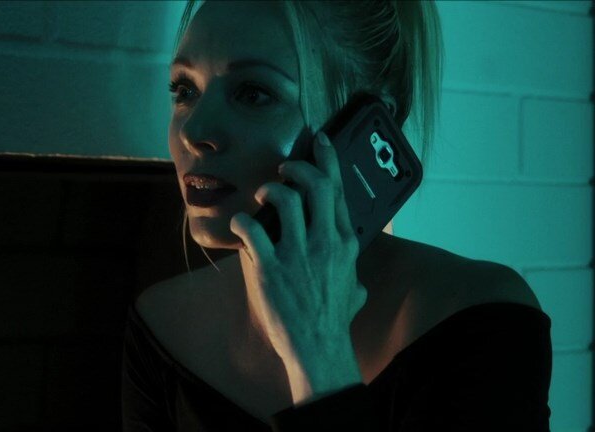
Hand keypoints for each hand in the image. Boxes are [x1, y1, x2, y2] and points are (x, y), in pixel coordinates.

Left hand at [229, 131, 367, 403]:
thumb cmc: (334, 320)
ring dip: (270, 190)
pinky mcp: (271, 268)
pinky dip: (242, 221)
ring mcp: (298, 254)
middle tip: (284, 168)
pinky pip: (252, 230)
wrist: (318, 348)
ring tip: (262, 196)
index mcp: (345, 242)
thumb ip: (353, 273)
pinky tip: (239, 224)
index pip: (339, 190)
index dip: (327, 159)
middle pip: (316, 185)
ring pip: (285, 199)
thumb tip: (355, 275)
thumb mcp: (355, 289)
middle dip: (298, 167)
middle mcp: (325, 242)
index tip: (319, 141)